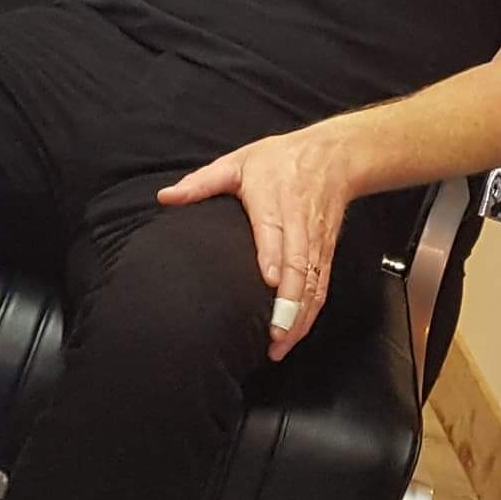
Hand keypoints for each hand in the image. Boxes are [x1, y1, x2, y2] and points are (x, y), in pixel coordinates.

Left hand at [159, 122, 354, 357]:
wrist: (334, 155)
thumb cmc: (282, 160)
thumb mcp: (238, 162)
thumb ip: (201, 182)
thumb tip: (165, 197)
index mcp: (274, 201)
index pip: (276, 232)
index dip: (275, 256)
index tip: (268, 281)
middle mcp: (299, 224)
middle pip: (298, 267)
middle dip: (289, 304)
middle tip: (273, 335)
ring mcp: (315, 241)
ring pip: (312, 283)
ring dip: (300, 316)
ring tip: (281, 344)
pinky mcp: (326, 252)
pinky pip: (321, 285)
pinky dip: (311, 312)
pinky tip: (296, 333)